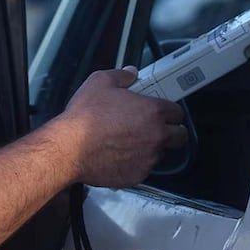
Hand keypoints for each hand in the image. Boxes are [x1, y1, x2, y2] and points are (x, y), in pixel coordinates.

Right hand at [55, 67, 186, 187]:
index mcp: (153, 112)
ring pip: (161, 153)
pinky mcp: (137, 176)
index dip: (169, 111)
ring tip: (131, 141)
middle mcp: (156, 136)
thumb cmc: (84, 118)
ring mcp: (148, 158)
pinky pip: (144, 168)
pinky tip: (121, 155)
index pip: (178, 112)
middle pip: (180, 136)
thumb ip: (122, 76)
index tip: (162, 111)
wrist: (69, 149)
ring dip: (152, 148)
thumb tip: (130, 73)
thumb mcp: (101, 82)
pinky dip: (137, 163)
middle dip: (171, 132)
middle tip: (154, 128)